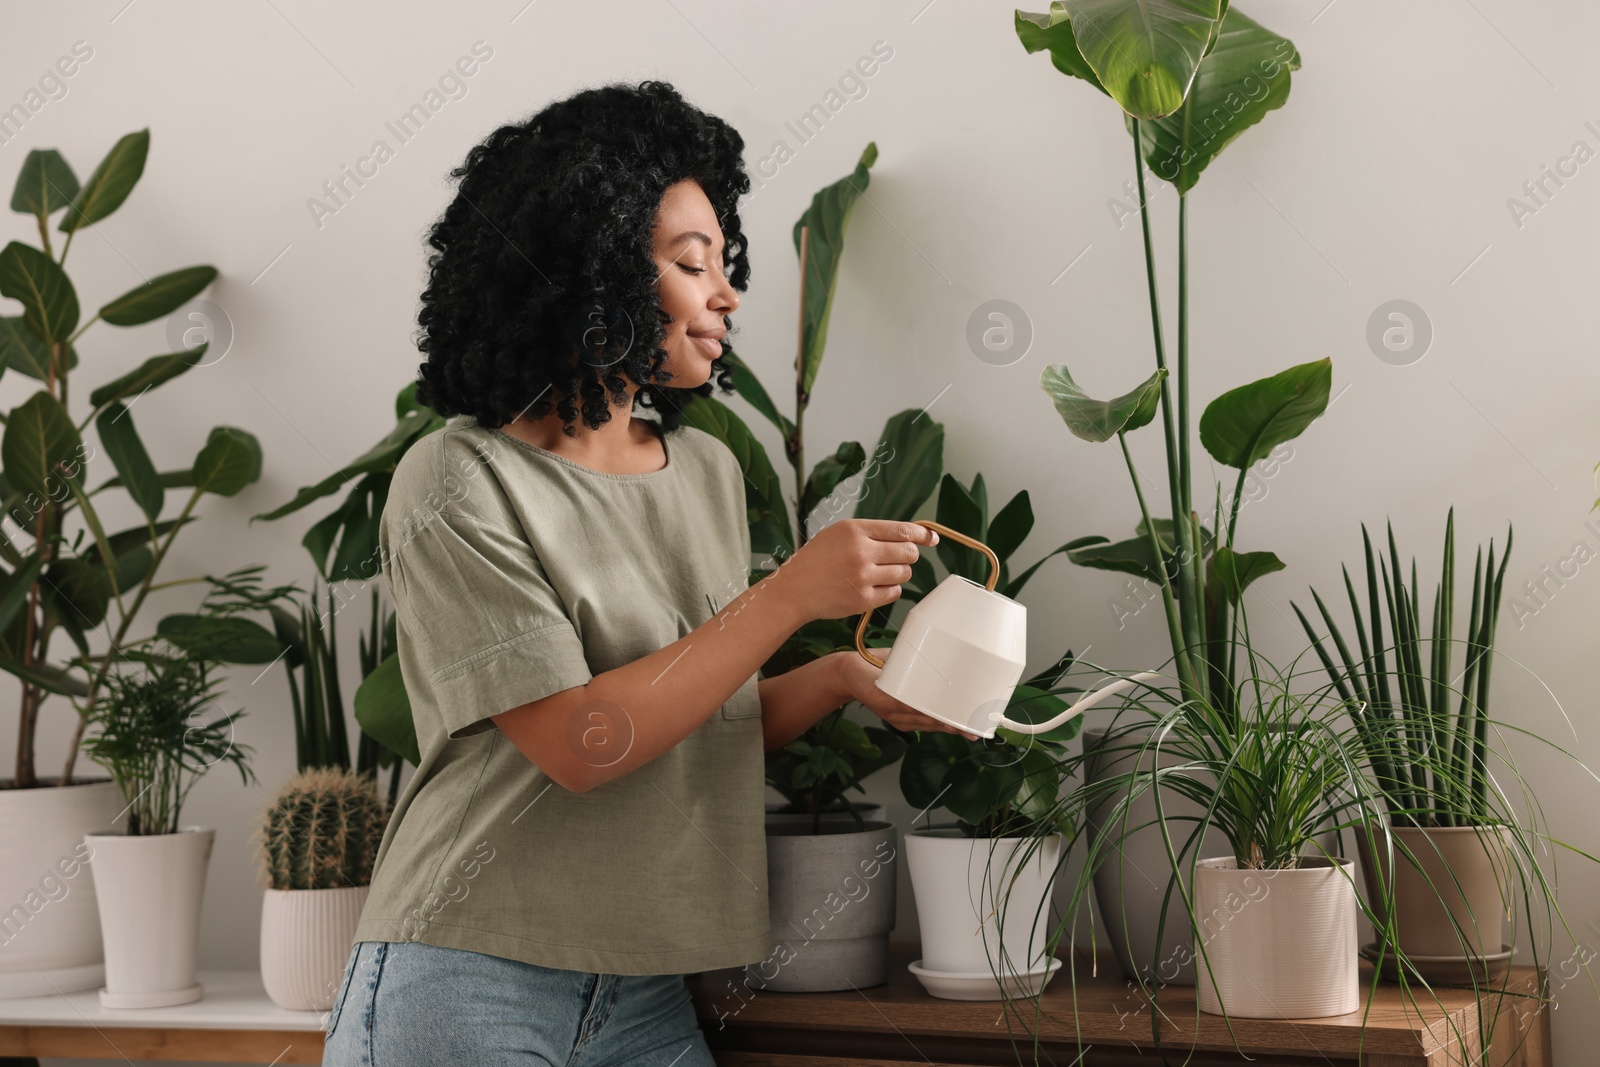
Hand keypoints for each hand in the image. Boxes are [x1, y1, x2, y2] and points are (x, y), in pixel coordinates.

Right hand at [774, 519, 938, 623]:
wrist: (794, 589)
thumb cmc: (817, 560)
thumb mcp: (839, 533)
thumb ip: (871, 532)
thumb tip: (911, 535)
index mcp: (855, 530)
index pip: (902, 530)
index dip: (922, 534)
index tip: (931, 538)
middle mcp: (861, 551)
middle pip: (909, 552)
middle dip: (907, 555)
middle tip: (895, 558)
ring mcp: (863, 577)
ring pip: (904, 573)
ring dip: (898, 573)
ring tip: (879, 573)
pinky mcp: (863, 599)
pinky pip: (894, 592)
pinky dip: (889, 589)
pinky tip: (873, 586)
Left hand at [830, 651, 979, 740]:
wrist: (845, 670)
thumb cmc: (876, 670)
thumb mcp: (905, 672)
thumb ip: (924, 672)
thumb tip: (952, 658)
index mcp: (909, 714)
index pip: (937, 723)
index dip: (956, 726)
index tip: (976, 728)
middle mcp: (902, 718)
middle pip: (934, 724)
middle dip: (956, 726)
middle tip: (976, 727)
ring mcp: (892, 711)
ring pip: (922, 718)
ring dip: (942, 718)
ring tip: (962, 718)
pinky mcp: (882, 700)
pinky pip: (904, 705)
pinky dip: (919, 704)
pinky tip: (933, 705)